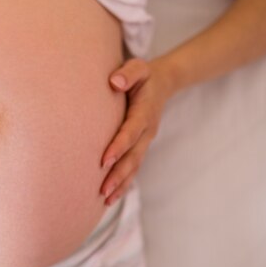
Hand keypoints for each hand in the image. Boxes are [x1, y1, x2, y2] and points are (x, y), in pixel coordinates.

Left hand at [100, 58, 175, 204]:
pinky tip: (110, 198)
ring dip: (120, 183)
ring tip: (105, 199)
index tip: (104, 160)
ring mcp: (145, 141)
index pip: (131, 132)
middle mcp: (147, 130)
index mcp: (144, 112)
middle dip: (118, 174)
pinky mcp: (141, 147)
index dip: (119, 146)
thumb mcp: (138, 67)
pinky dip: (123, 183)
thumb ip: (128, 73)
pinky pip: (133, 168)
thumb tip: (114, 82)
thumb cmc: (144, 75)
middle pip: (133, 156)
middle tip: (102, 189)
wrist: (163, 83)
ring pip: (134, 166)